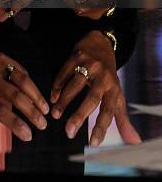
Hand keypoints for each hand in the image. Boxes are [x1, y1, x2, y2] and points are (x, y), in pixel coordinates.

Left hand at [0, 42, 49, 152]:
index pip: (1, 111)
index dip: (16, 124)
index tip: (28, 135)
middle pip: (16, 97)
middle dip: (32, 112)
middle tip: (43, 125)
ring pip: (22, 80)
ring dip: (36, 95)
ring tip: (46, 109)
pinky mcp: (0, 57)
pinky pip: (19, 68)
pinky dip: (29, 80)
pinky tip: (35, 92)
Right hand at [50, 31, 140, 145]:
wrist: (101, 42)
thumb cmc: (108, 74)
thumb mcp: (117, 93)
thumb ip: (122, 118)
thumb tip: (134, 141)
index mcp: (113, 88)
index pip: (109, 111)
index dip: (102, 127)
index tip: (93, 143)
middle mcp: (103, 77)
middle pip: (92, 98)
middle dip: (80, 116)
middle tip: (68, 132)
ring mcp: (90, 65)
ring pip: (75, 85)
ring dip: (64, 101)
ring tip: (55, 114)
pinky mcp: (77, 56)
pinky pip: (65, 72)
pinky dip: (58, 85)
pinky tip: (52, 96)